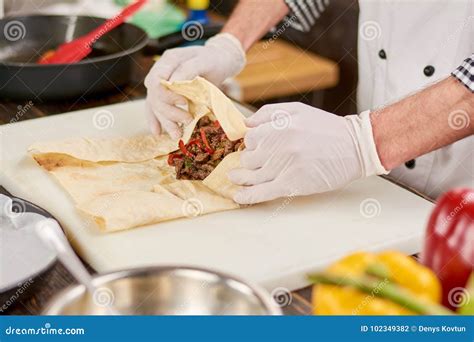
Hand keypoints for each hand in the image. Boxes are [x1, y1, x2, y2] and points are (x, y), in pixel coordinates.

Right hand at [144, 33, 245, 138]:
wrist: (218, 61)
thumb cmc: (213, 59)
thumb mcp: (204, 61)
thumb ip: (188, 69)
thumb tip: (172, 84)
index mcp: (169, 61)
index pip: (156, 80)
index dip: (166, 94)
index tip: (184, 101)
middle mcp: (162, 73)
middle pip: (155, 96)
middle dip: (169, 112)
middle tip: (187, 120)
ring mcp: (164, 85)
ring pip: (156, 105)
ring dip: (165, 121)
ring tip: (177, 135)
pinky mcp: (168, 95)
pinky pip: (157, 108)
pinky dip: (157, 120)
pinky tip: (157, 132)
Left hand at [228, 103, 387, 203]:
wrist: (355, 147)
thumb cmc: (326, 128)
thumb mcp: (298, 110)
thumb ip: (269, 113)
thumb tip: (246, 123)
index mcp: (280, 126)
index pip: (250, 138)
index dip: (251, 144)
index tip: (255, 148)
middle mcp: (280, 146)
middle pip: (248, 157)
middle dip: (248, 160)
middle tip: (254, 162)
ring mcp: (284, 167)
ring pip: (251, 175)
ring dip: (240, 178)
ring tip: (234, 178)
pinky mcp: (292, 185)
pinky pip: (262, 192)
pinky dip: (247, 197)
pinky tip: (238, 197)